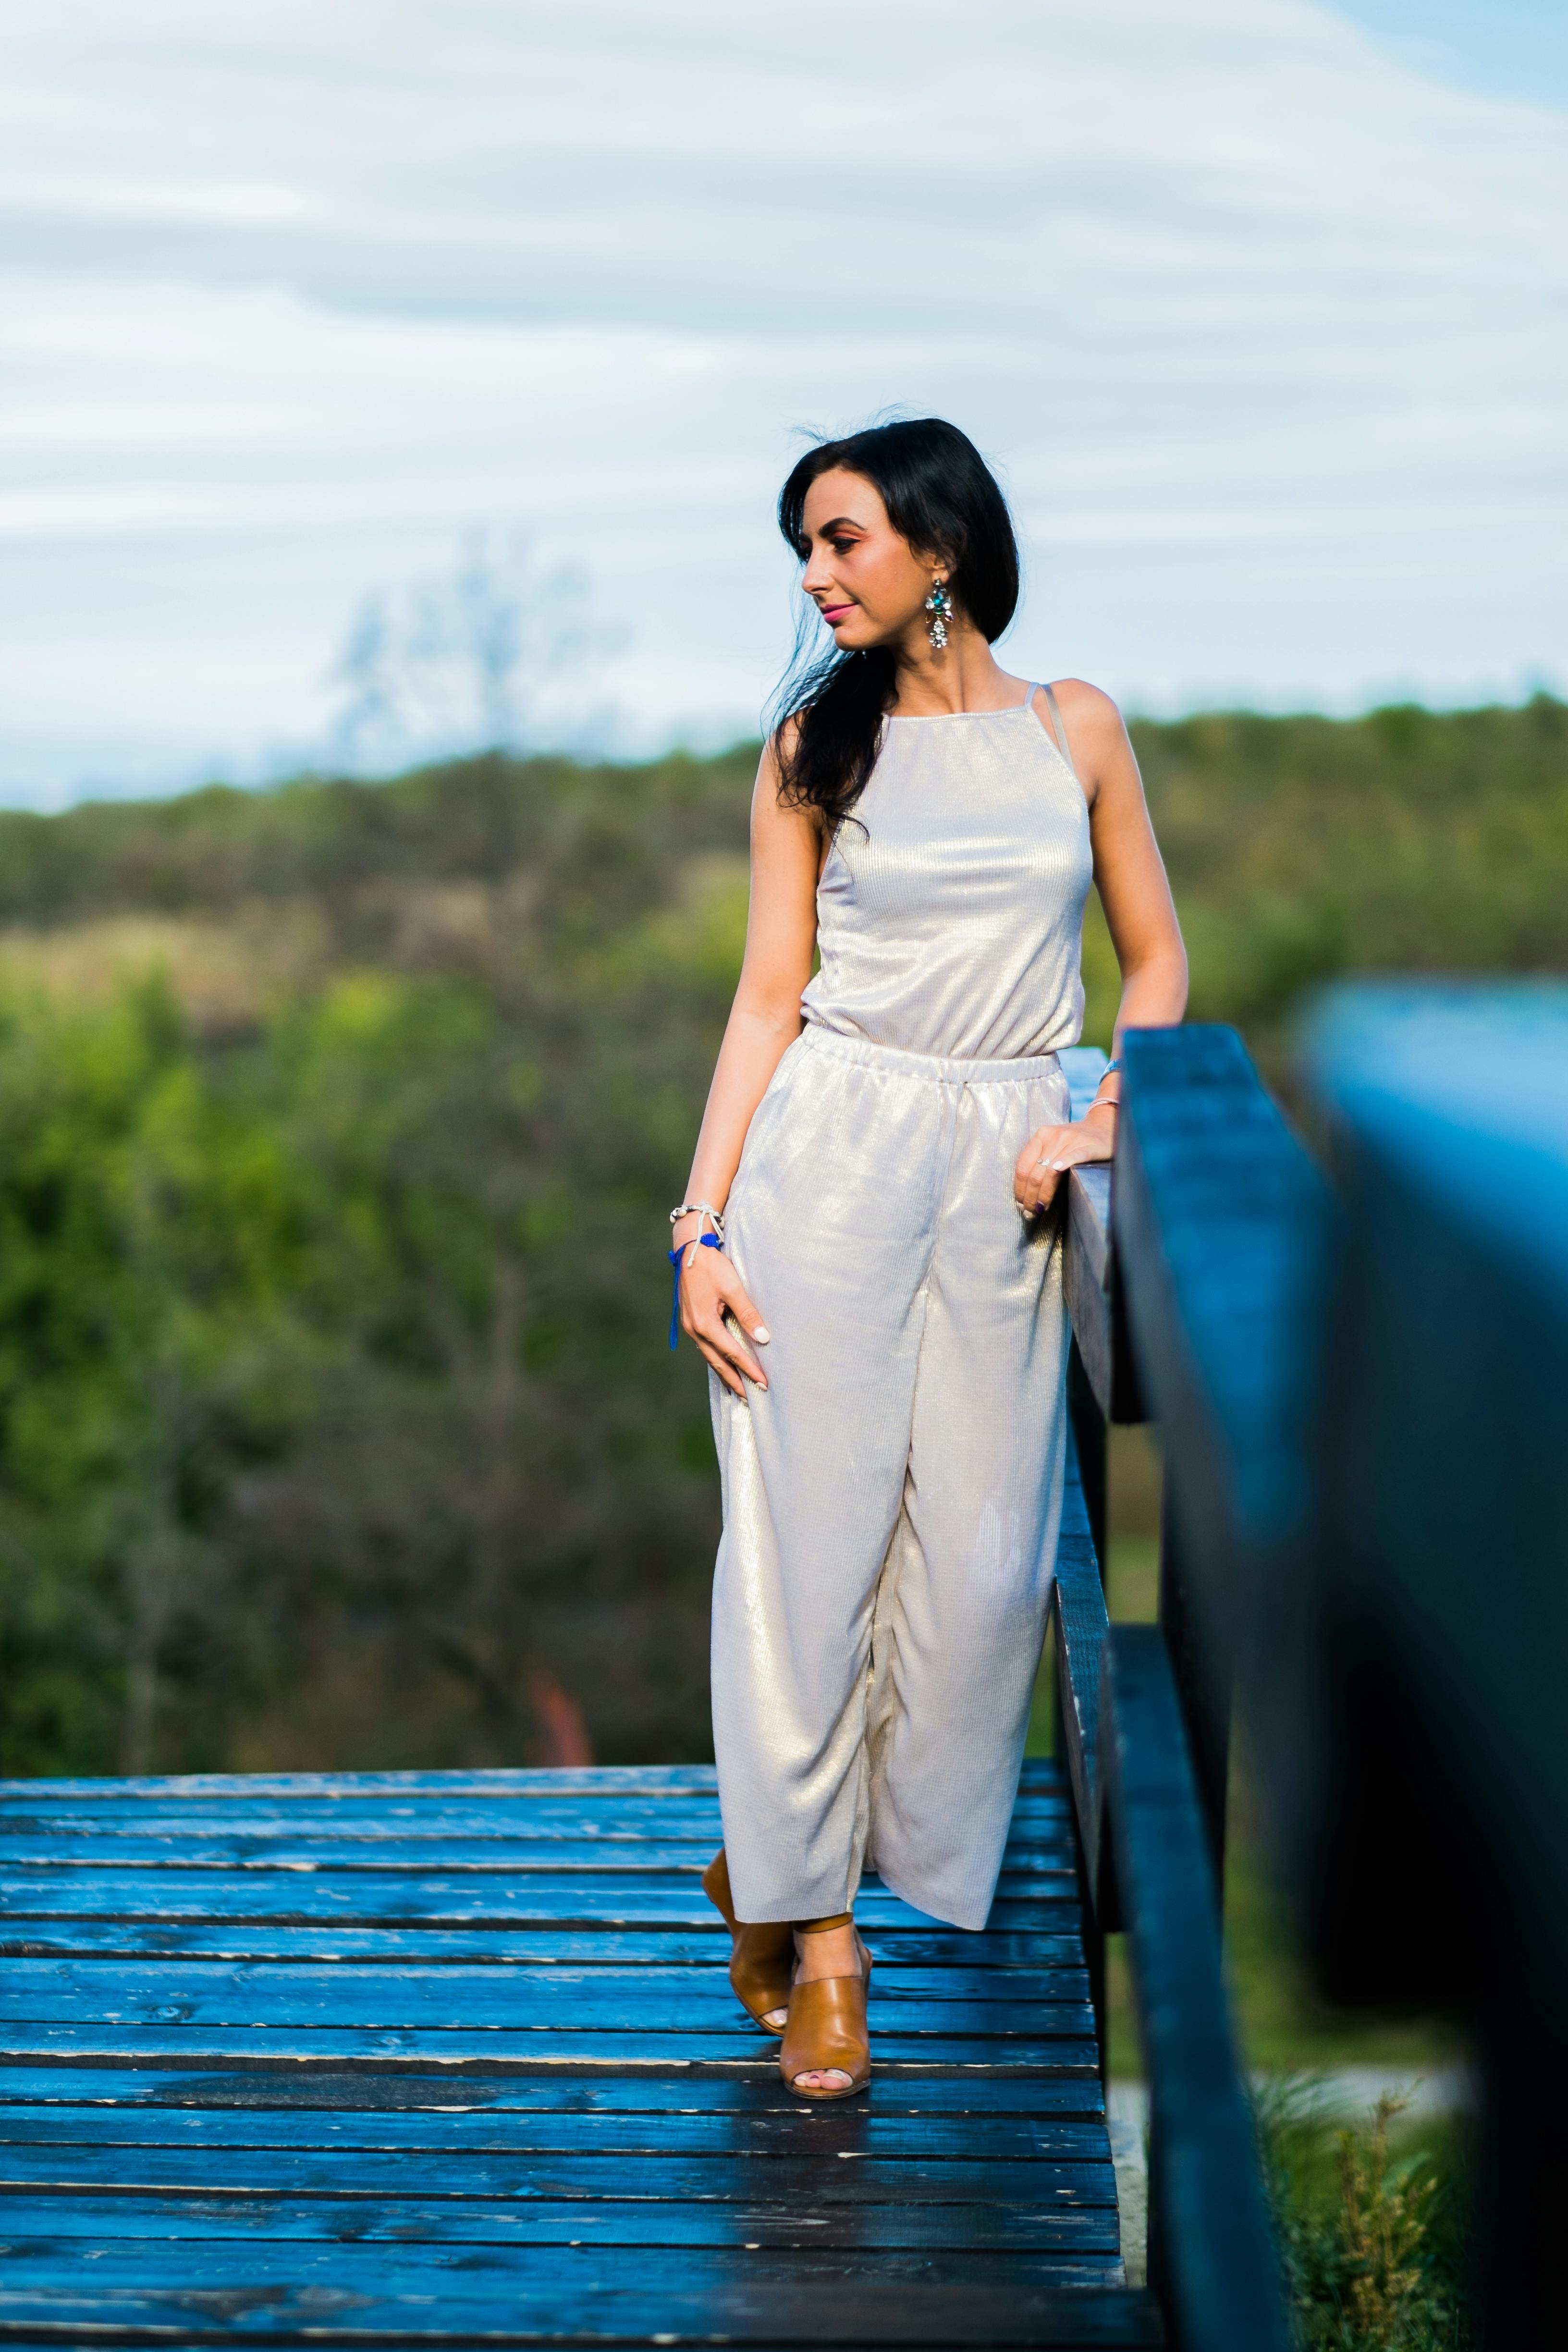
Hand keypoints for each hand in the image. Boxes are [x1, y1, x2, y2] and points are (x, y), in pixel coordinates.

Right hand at [676, 1239, 770, 1397]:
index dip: (749, 1369)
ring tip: (739, 1387)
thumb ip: (748, 1314)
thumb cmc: (712, 1266)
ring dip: (725, 1372)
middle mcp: (695, 1330)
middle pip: (718, 1362)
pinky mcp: (691, 1321)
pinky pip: (705, 1347)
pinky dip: (716, 1358)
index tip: (764, 1383)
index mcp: (705, 1324)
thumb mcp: (733, 1287)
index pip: (732, 1353)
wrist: (689, 1249)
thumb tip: (764, 1338)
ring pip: (710, 1356)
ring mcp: (690, 1326)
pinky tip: (724, 1363)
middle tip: (751, 1398)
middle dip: (735, 1381)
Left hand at [1013, 1106, 1116, 1218]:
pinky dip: (1063, 1168)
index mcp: (1041, 1136)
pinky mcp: (1088, 1146)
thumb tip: (1024, 1194)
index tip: (1020, 1204)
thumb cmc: (1076, 1141)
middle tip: (1030, 1213)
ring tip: (1040, 1210)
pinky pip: (1073, 1159)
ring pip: (1050, 1173)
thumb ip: (1039, 1161)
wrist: (1104, 1127)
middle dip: (1029, 1197)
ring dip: (1043, 1196)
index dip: (1019, 1189)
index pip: (1022, 1167)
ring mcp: (1070, 1140)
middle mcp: (1053, 1136)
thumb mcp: (1053, 1144)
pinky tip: (1056, 1183)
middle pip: (1035, 1174)